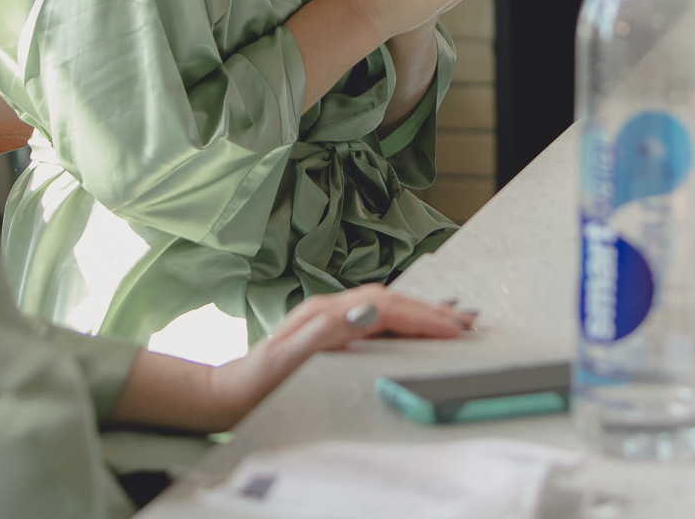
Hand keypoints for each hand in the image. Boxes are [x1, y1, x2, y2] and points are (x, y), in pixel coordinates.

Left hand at [204, 286, 474, 429]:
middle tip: (466, 323)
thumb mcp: (290, 358)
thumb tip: (367, 311)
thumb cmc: (257, 383)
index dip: (422, 317)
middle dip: (431, 310)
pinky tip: (415, 321)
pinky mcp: (329, 329)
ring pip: (386, 305)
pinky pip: (376, 316)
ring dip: (421, 310)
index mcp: (325, 313)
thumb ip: (328, 331)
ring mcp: (329, 316)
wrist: (227, 393)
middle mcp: (329, 308)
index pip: (386, 308)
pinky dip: (403, 316)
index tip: (452, 329)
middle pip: (391, 301)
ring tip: (453, 317)